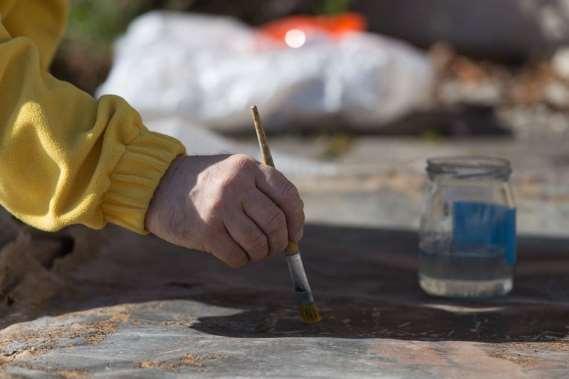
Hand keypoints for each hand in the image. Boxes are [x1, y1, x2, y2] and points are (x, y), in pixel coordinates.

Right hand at [145, 154, 304, 267]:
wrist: (160, 186)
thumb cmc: (207, 184)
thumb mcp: (236, 173)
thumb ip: (263, 193)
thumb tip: (293, 231)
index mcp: (248, 167)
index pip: (288, 196)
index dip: (296, 219)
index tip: (295, 233)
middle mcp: (236, 185)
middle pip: (276, 223)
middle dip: (281, 242)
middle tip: (275, 247)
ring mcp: (220, 208)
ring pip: (258, 243)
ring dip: (261, 253)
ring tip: (254, 251)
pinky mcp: (206, 231)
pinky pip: (237, 257)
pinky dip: (242, 260)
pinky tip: (235, 253)